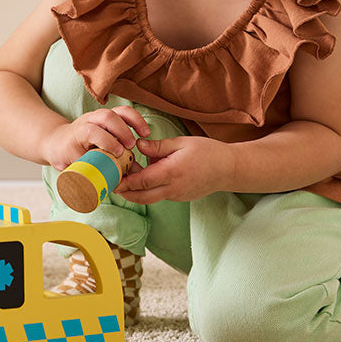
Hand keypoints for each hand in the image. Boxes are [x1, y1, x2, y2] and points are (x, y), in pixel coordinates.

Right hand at [43, 107, 151, 171]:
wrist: (53, 145)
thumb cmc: (84, 146)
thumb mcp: (104, 146)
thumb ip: (121, 156)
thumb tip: (140, 171)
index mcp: (103, 119)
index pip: (123, 111)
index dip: (137, 120)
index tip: (146, 134)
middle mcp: (91, 120)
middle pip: (109, 116)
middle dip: (123, 130)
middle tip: (132, 146)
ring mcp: (78, 131)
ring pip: (93, 128)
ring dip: (109, 141)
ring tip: (118, 153)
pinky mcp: (68, 146)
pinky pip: (78, 151)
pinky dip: (91, 156)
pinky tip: (98, 163)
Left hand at [114, 135, 234, 202]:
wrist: (228, 169)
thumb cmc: (207, 152)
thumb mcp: (181, 143)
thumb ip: (158, 146)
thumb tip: (138, 145)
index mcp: (171, 173)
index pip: (141, 181)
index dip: (124, 181)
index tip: (112, 178)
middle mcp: (172, 188)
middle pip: (141, 196)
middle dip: (125, 192)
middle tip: (112, 183)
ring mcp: (176, 195)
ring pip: (149, 198)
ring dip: (136, 191)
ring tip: (127, 177)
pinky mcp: (179, 197)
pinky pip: (159, 195)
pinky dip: (148, 190)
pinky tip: (146, 177)